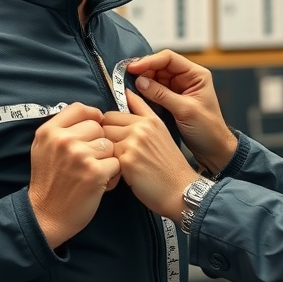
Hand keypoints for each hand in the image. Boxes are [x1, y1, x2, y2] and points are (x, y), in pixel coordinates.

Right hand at [28, 103, 119, 247]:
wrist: (45, 215)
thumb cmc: (48, 182)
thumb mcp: (43, 148)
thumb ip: (61, 129)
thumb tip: (91, 115)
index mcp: (49, 131)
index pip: (79, 108)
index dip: (92, 116)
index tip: (95, 127)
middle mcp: (63, 140)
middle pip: (98, 127)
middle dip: (99, 142)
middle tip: (90, 160)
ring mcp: (80, 155)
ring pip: (109, 145)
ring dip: (107, 159)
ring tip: (95, 173)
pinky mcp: (95, 172)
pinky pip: (117, 163)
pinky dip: (112, 175)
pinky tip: (100, 184)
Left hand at [102, 90, 198, 221]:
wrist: (179, 189)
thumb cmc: (168, 165)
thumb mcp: (160, 131)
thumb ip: (142, 110)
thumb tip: (126, 92)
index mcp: (149, 120)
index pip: (112, 114)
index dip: (109, 129)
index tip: (113, 140)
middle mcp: (141, 128)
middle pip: (104, 126)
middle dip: (105, 139)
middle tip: (114, 154)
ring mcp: (133, 143)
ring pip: (103, 141)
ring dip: (105, 152)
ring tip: (116, 163)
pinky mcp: (126, 160)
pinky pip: (105, 157)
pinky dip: (108, 166)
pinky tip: (118, 173)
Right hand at [126, 50, 237, 174]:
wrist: (214, 149)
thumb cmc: (208, 130)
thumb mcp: (185, 111)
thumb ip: (162, 95)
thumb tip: (140, 81)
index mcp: (196, 75)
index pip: (169, 59)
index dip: (149, 61)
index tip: (133, 68)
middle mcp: (186, 78)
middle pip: (159, 67)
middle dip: (143, 71)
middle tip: (126, 78)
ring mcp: (178, 89)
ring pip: (155, 78)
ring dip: (142, 82)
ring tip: (128, 88)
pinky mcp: (171, 100)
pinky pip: (154, 92)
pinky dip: (144, 93)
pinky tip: (135, 97)